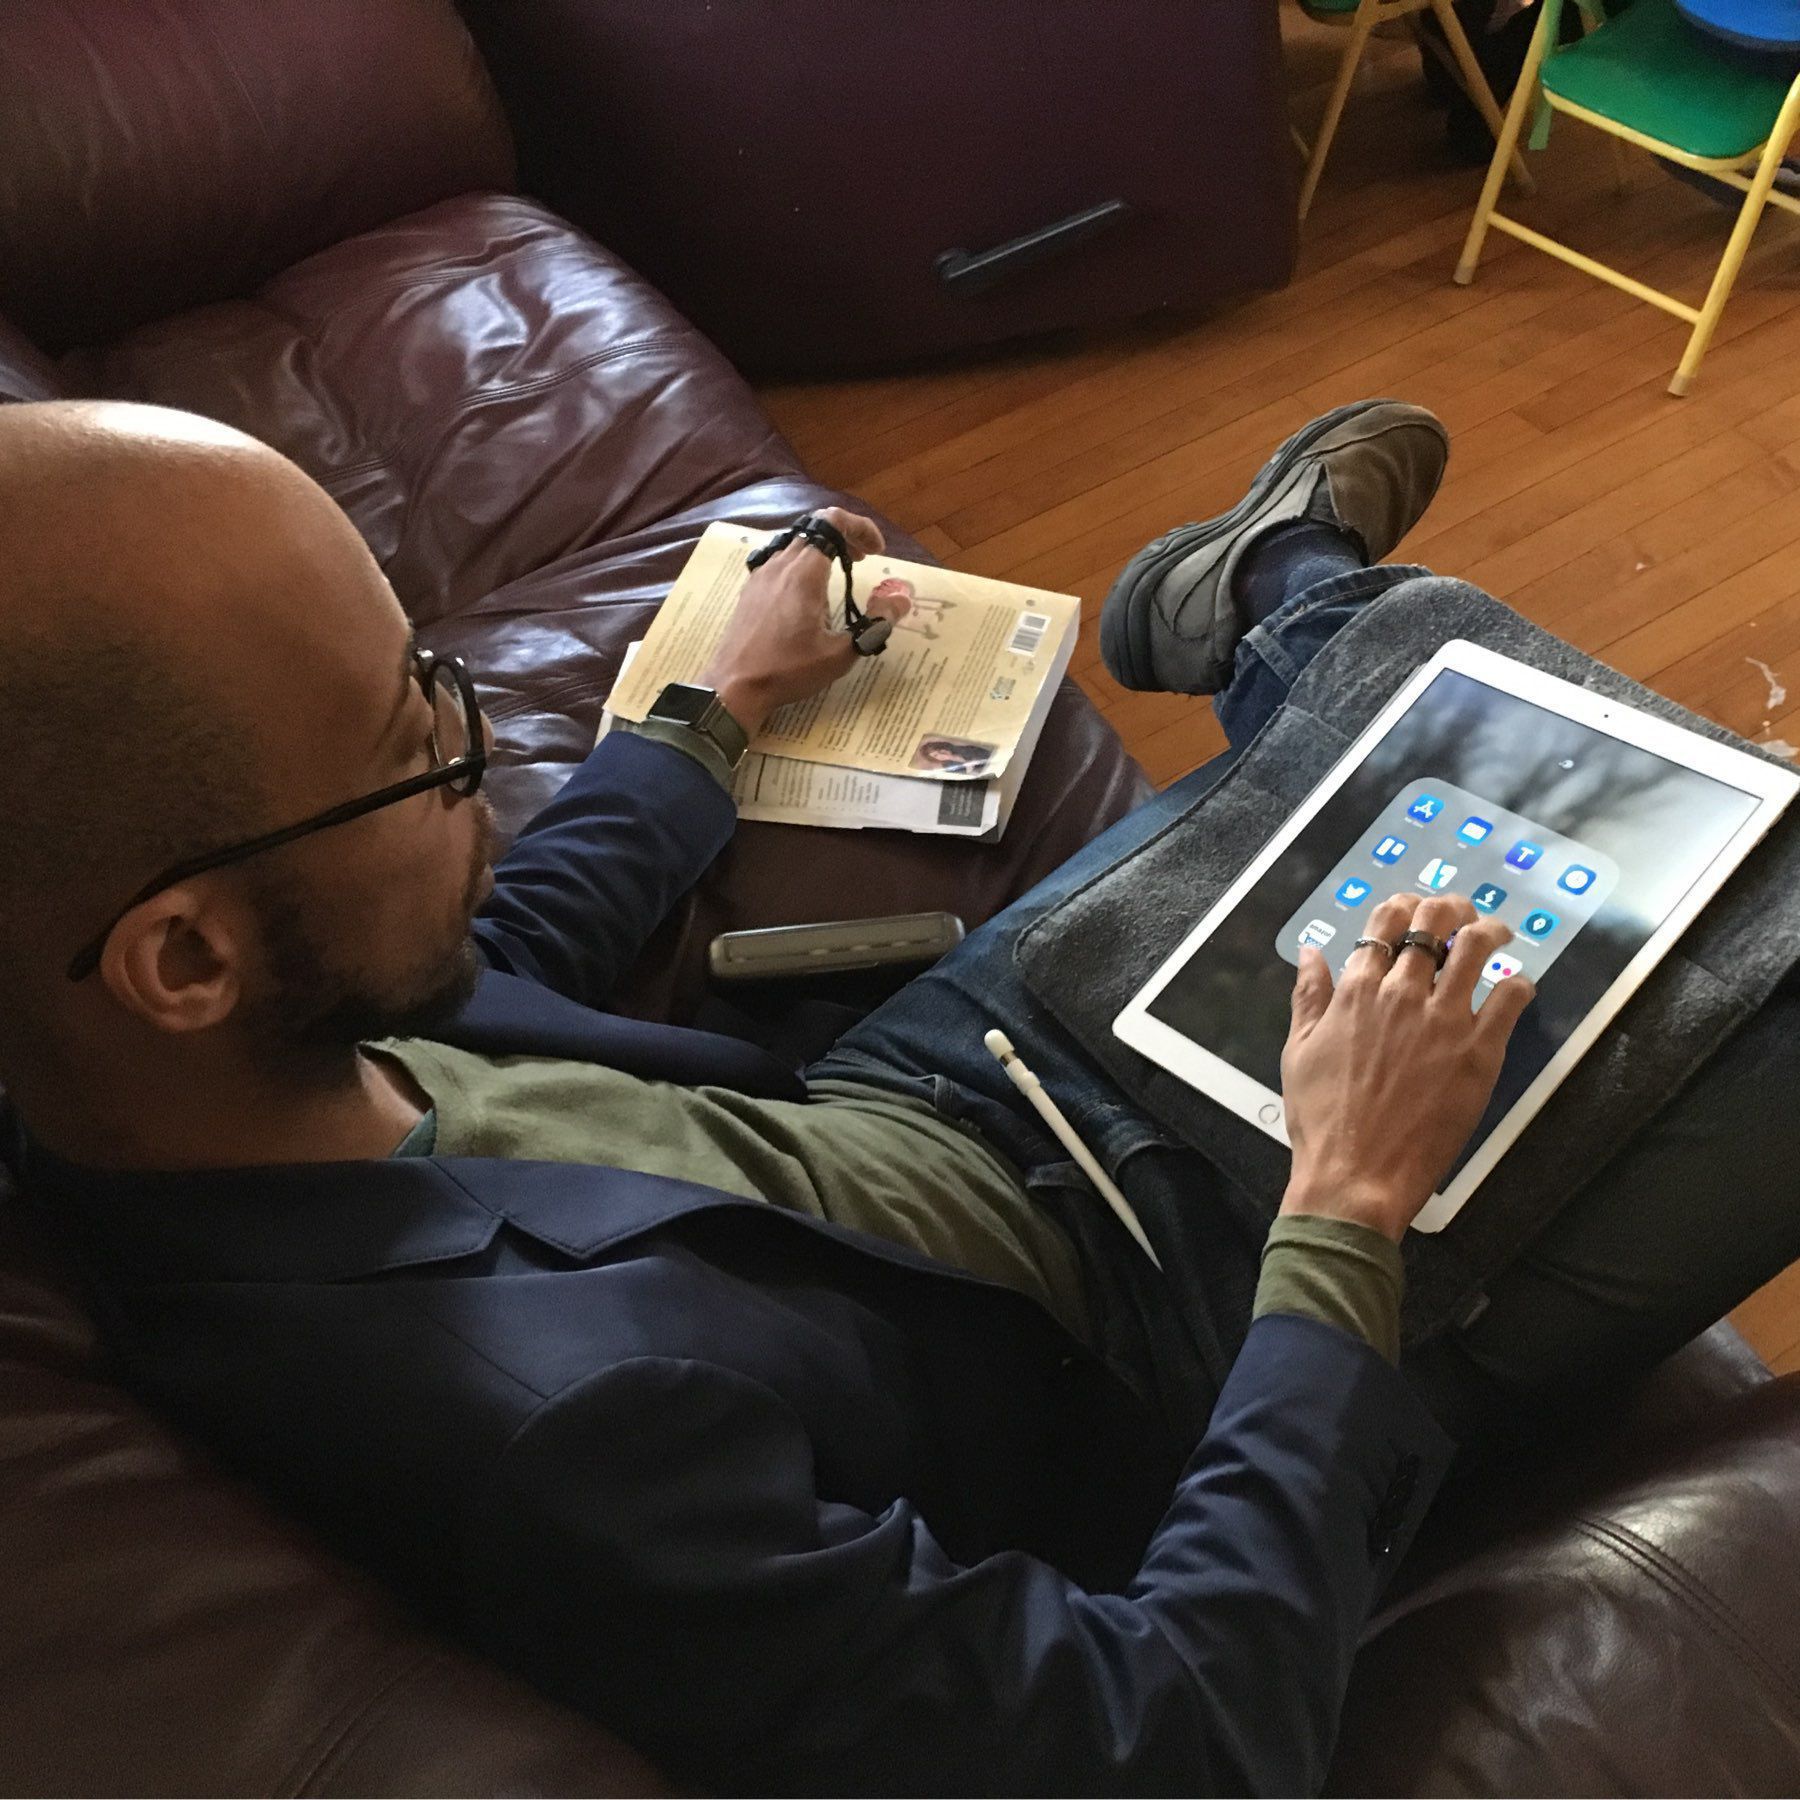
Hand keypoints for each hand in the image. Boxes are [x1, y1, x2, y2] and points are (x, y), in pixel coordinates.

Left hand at [700, 509, 909, 734]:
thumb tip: (901, 600)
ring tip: (840, 575)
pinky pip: (780, 560)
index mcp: (803, 573)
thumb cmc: (787, 671)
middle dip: (845, 538)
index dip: (860, 528)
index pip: (832, 522)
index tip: (877, 552)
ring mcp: (761, 575)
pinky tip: (809, 594)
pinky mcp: (751, 590)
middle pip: (815, 528)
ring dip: (823, 550)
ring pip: (797, 543)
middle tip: (863, 560)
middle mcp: (780, 565)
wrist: (734, 687)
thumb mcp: (839, 654)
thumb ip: (874, 624)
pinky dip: (803, 563)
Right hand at [1279, 892, 1535, 1240]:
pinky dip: (1517, 984)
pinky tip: (1515, 988)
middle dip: (1451, 907)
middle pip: (1434, 923)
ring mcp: (1444, 1020)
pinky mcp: (1480, 1051)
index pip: (1385, 922)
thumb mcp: (1298, 1050)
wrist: (1356, 1174)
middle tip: (1462, 914)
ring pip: (1477, 947)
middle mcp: (1402, 995)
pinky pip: (1511, 997)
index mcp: (1356, 992)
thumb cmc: (1321, 1119)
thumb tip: (1311, 952)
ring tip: (1498, 934)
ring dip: (1490, 931)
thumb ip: (1309, 996)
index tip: (1415, 907)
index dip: (1404, 904)